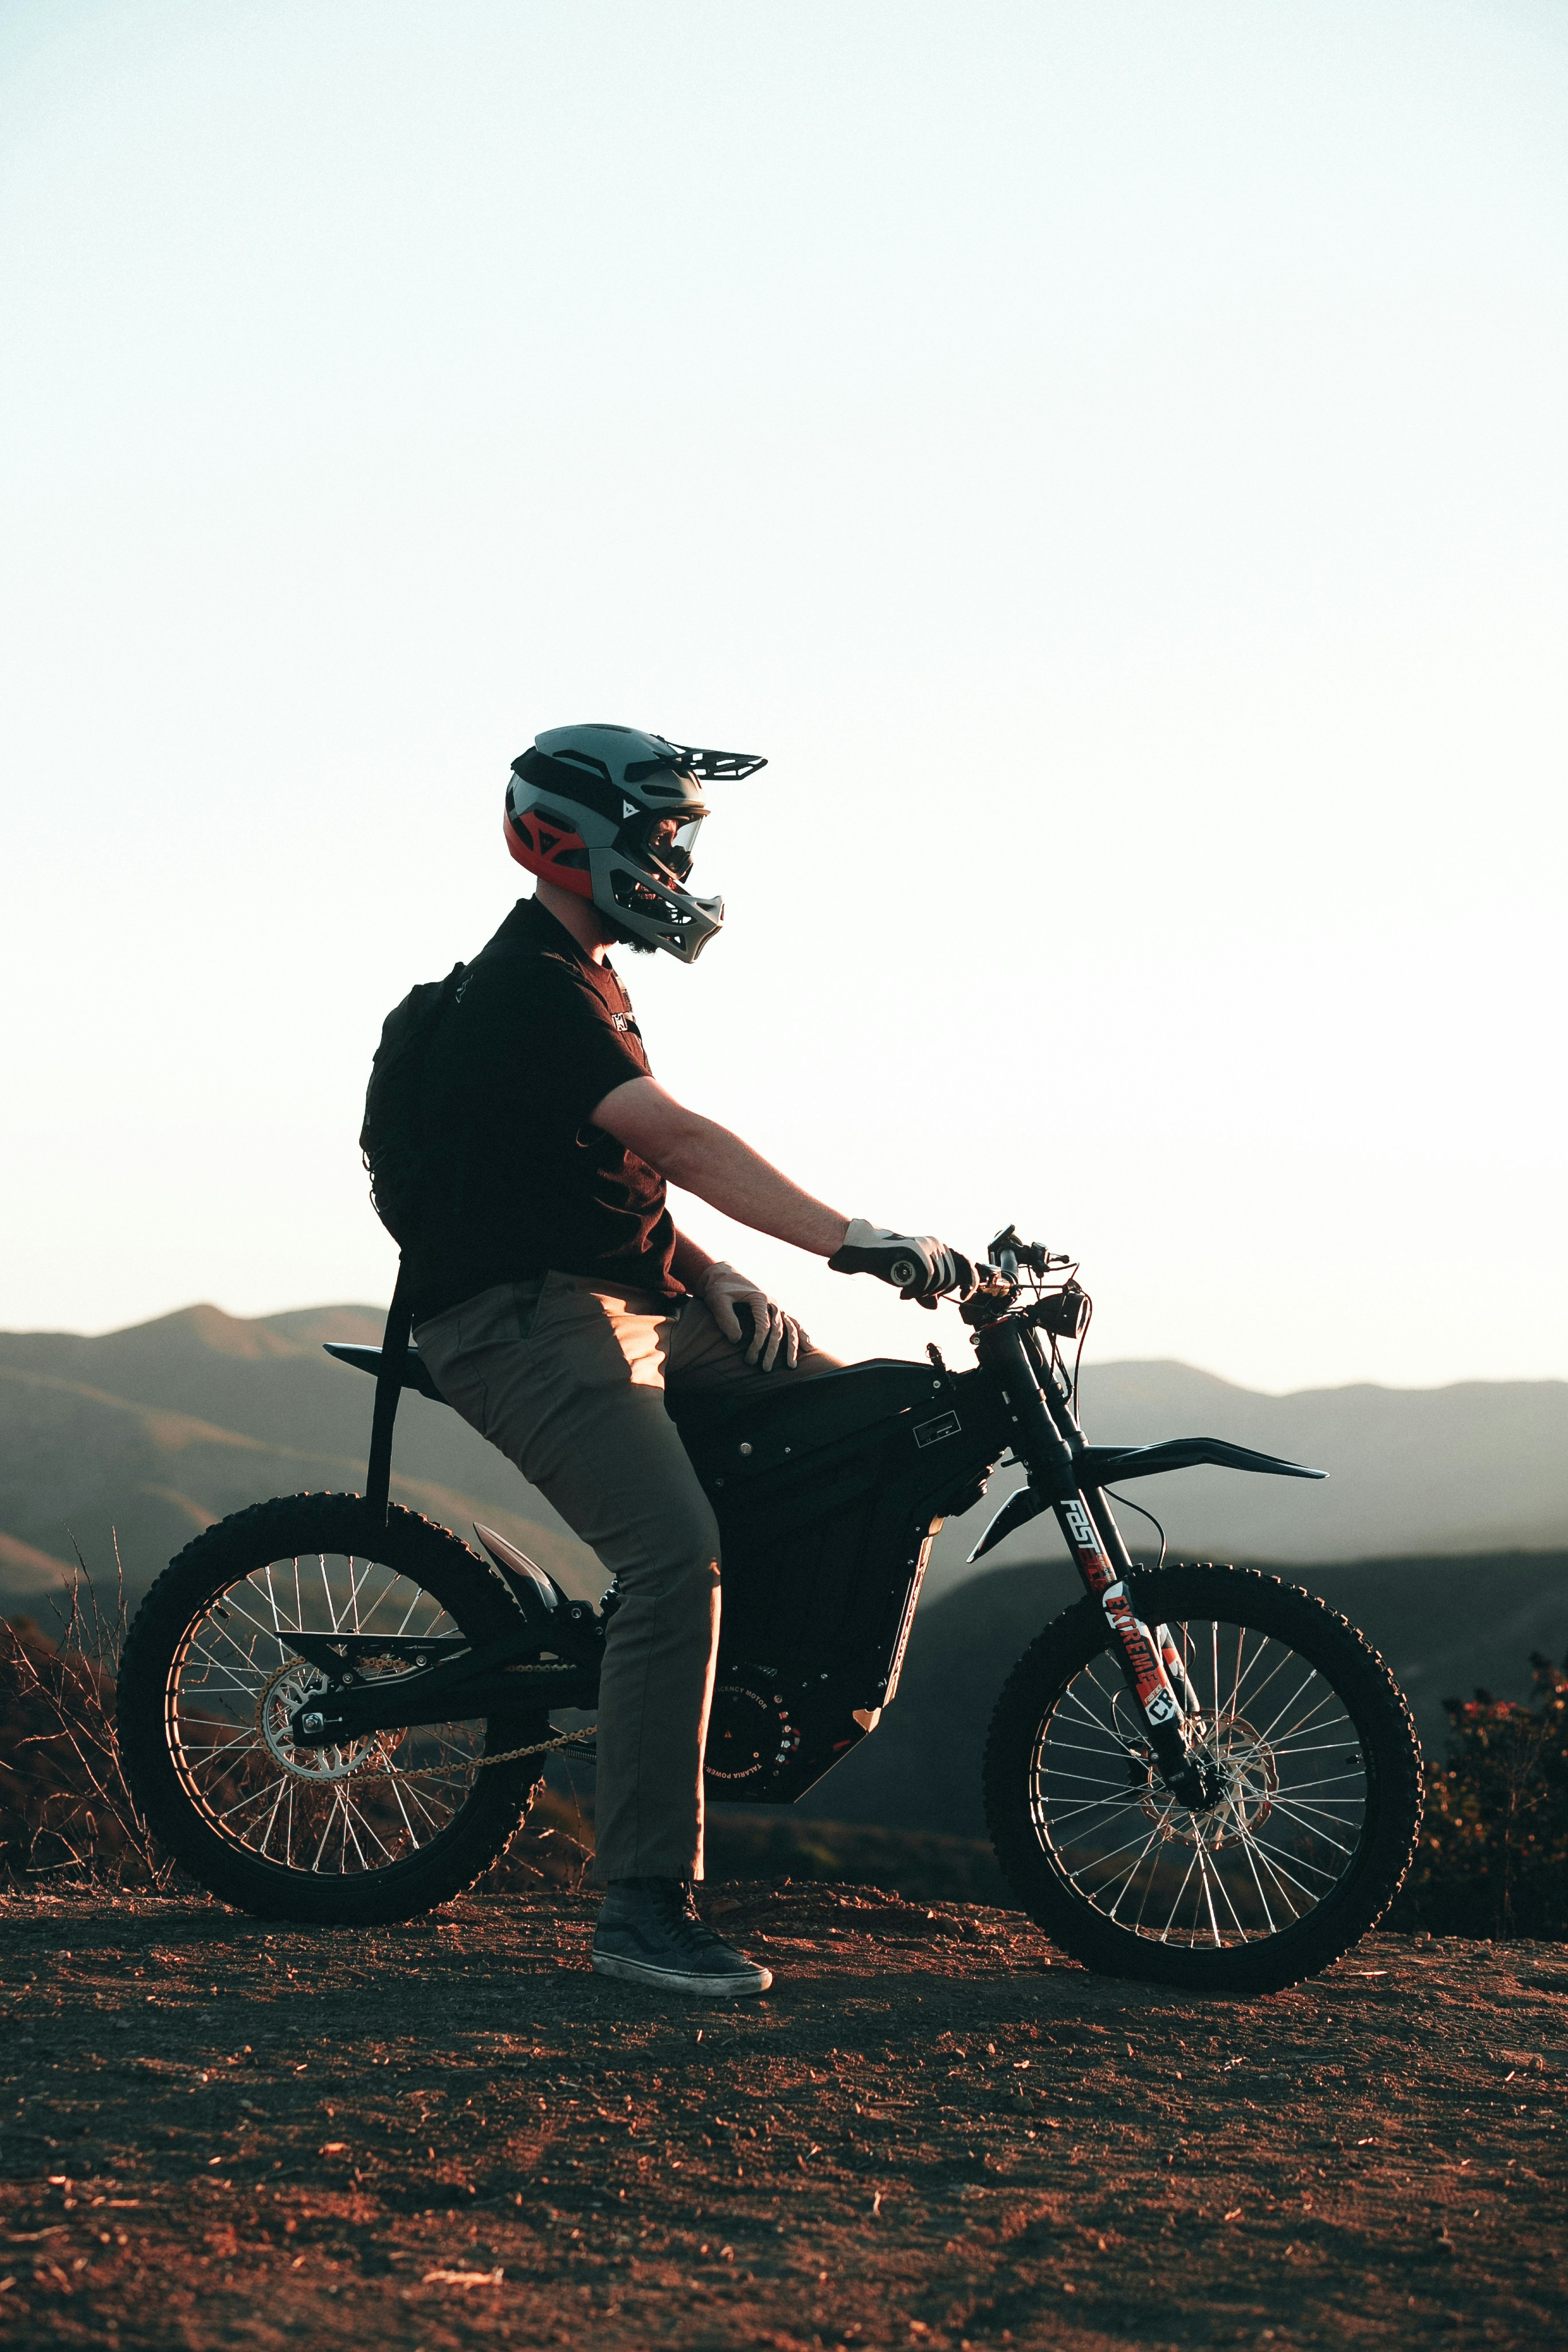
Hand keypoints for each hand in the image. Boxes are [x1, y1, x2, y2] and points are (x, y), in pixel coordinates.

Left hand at [697, 1261, 806, 1369]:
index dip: (758, 1344)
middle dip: (772, 1351)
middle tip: (765, 1369)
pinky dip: (801, 1333)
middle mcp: (772, 1302)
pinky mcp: (776, 1309)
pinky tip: (807, 1346)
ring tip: (792, 1366)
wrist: (723, 1275)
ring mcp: (776, 1306)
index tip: (750, 1358)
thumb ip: (726, 1319)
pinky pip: (792, 1322)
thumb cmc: (719, 1289)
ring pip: (790, 1327)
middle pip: (777, 1330)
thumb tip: (736, 1340)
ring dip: (792, 1347)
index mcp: (759, 1298)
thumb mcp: (717, 1301)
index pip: (763, 1326)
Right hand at [827, 1218, 978, 1309]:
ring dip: (925, 1292)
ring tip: (908, 1291)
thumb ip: (926, 1289)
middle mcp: (937, 1245)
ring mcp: (928, 1247)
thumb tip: (935, 1305)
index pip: (966, 1264)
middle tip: (919, 1294)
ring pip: (941, 1281)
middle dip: (938, 1292)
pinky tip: (904, 1292)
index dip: (971, 1281)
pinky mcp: (919, 1252)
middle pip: (952, 1278)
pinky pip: (927, 1280)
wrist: (868, 1252)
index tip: (965, 1296)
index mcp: (939, 1248)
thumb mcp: (912, 1279)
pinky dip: (916, 1291)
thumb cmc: (889, 1263)